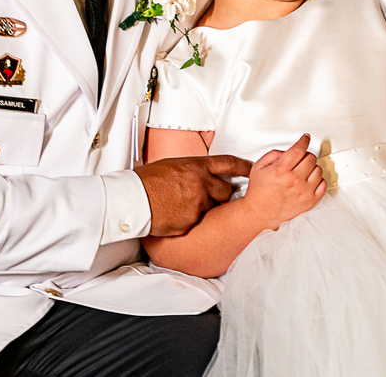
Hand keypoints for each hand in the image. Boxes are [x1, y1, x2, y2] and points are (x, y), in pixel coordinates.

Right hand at [135, 154, 252, 236]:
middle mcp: (201, 183)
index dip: (243, 166)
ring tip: (181, 206)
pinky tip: (173, 216)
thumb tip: (195, 175)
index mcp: (196, 166)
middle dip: (220, 194)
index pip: (228, 163)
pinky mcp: (191, 221)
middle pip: (225, 190)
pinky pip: (196, 222)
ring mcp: (198, 204)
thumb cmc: (145, 181)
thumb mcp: (171, 166)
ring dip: (202, 208)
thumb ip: (189, 171)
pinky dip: (188, 221)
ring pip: (211, 208)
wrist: (133, 200)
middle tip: (206, 196)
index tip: (252, 168)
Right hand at [244, 134, 326, 228]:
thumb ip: (274, 154)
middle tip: (300, 159)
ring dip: (311, 167)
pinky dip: (318, 180)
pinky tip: (309, 180)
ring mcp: (304, 191)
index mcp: (281, 170)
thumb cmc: (259, 192)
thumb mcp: (259, 167)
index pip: (299, 149)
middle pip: (310, 158)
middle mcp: (294, 180)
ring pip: (318, 169)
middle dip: (305, 155)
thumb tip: (288, 150)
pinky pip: (323, 184)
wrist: (259, 214)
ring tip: (302, 172)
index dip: (304, 140)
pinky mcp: (310, 201)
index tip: (306, 138)